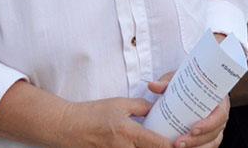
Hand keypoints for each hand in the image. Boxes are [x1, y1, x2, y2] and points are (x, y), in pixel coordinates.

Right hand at [55, 98, 170, 147]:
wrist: (68, 126)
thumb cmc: (93, 113)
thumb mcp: (120, 103)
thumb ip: (142, 106)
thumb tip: (158, 110)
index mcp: (128, 132)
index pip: (158, 144)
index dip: (171, 145)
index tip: (178, 141)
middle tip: (169, 142)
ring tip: (153, 142)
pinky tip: (138, 144)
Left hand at [148, 72, 228, 147]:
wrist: (195, 85)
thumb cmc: (191, 83)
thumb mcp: (181, 79)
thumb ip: (167, 81)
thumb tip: (153, 86)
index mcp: (219, 101)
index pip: (220, 115)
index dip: (209, 124)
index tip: (193, 129)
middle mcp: (219, 116)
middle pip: (214, 133)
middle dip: (196, 141)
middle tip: (179, 143)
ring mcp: (215, 128)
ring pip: (211, 143)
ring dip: (195, 147)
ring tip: (177, 147)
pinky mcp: (208, 136)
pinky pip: (206, 146)